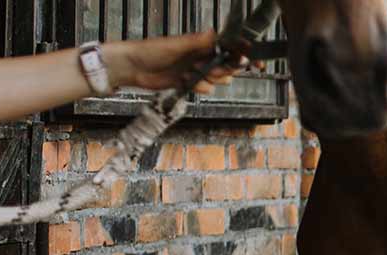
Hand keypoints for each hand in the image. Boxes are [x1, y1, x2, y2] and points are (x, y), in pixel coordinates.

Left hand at [106, 32, 252, 93]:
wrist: (131, 68)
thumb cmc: (149, 51)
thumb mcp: (178, 45)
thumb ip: (200, 42)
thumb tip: (219, 33)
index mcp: (203, 43)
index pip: (231, 48)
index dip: (244, 56)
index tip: (255, 64)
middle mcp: (203, 56)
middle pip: (228, 66)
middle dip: (222, 70)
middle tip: (209, 69)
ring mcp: (197, 69)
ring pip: (218, 80)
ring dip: (208, 80)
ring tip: (191, 74)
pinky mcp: (190, 82)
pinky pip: (205, 89)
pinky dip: (197, 87)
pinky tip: (184, 81)